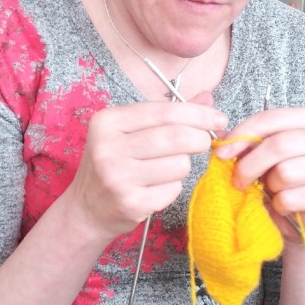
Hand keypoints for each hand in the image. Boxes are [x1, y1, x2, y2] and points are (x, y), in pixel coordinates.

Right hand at [69, 96, 226, 238]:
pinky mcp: (130, 203)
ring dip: (183, 166)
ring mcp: (117, 178)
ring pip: (179, 165)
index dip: (198, 114)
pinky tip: (156, 188)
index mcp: (107, 122)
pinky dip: (172, 188)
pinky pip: (173, 190)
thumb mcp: (129, 132)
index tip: (218, 118)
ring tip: (167, 169)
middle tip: (204, 143)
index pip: (164, 112)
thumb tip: (207, 96)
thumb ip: (166, 114)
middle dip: (200, 139)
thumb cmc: (113, 164)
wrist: (86, 208)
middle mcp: (108, 148)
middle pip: (176, 137)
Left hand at [213, 107, 304, 239]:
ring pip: (286, 172)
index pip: (270, 118)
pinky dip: (279, 205)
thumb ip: (241, 143)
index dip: (241, 135)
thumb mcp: (258, 156)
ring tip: (272, 190)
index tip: (221, 153)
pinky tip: (283, 204)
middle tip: (238, 180)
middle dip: (250, 165)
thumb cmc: (277, 179)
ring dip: (270, 186)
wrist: (296, 217)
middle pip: (279, 145)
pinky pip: (291, 198)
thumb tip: (219, 138)